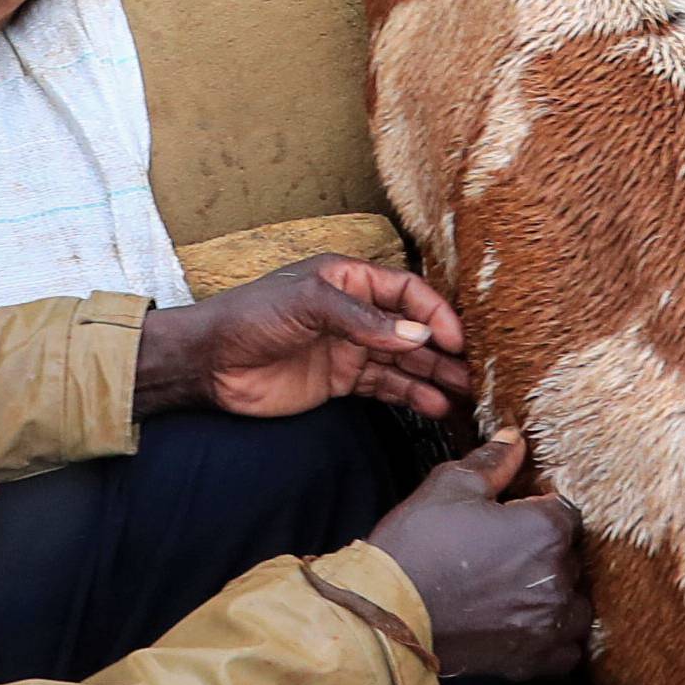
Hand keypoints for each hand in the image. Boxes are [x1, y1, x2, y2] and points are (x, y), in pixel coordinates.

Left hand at [132, 254, 473, 421]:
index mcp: (351, 279)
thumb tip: (418, 335)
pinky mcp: (340, 381)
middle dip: (445, 348)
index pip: (407, 292)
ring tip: (466, 394)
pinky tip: (435, 406)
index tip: (458, 339)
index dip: (436, 312)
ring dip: (435, 375)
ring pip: (405, 360)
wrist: (207, 363)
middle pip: (413, 328)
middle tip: (477, 371)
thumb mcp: (307, 304)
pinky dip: (411, 395)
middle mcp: (357, 312)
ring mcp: (350, 348)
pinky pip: (385, 386)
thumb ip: (364, 321)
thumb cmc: (251, 316)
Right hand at [368, 432, 591, 679]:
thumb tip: (515, 440)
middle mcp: (556, 578)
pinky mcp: (528, 661)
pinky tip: (533, 626)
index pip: (566, 512)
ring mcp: (545, 624)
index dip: (541, 511)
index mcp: (546, 530)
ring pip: (577, 605)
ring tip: (525, 589)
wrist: (384, 616)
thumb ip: (493, 462)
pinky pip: (567, 653)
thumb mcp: (451, 486)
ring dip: (560, 595)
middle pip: (572, 558)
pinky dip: (557, 640)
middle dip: (548, 552)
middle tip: (509, 552)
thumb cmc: (417, 546)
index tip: (516, 516)